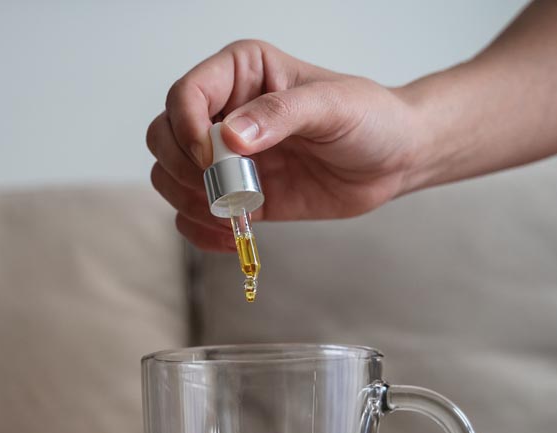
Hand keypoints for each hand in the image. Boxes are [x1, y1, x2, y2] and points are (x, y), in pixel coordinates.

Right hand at [146, 40, 423, 250]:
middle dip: (183, 169)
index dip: (187, 128)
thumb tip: (231, 137)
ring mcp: (223, 156)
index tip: (212, 159)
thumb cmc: (370, 119)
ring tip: (232, 215)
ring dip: (189, 203)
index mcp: (241, 73)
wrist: (393, 160)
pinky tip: (231, 235)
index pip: (185, 94)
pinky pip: (190, 215)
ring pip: (168, 177)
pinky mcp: (232, 195)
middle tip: (221, 191)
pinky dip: (200, 231)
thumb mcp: (334, 106)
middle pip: (163, 136)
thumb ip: (281, 113)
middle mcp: (223, 111)